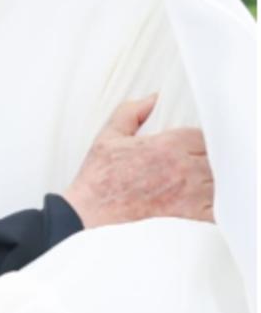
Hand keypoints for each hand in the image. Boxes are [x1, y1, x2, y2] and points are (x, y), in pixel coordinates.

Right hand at [62, 94, 212, 226]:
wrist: (91, 207)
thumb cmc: (99, 174)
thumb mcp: (109, 134)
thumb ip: (132, 111)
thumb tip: (152, 99)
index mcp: (166, 145)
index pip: (204, 135)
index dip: (201, 138)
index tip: (194, 142)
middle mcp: (181, 168)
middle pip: (216, 157)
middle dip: (210, 156)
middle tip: (199, 158)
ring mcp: (187, 192)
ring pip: (220, 180)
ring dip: (216, 178)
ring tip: (203, 176)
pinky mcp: (186, 212)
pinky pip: (217, 209)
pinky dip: (219, 204)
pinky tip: (208, 198)